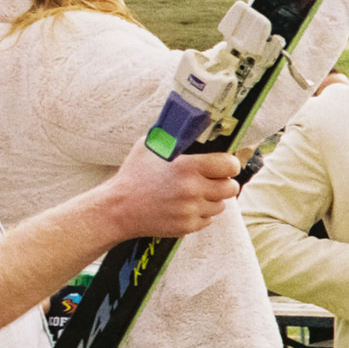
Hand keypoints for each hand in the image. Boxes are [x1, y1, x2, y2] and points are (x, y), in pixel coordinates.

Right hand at [99, 139, 240, 239]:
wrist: (117, 209)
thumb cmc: (134, 175)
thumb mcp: (149, 147)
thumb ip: (173, 136)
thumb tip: (191, 121)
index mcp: (188, 167)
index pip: (230, 165)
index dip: (229, 164)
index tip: (223, 165)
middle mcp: (193, 189)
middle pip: (231, 187)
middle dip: (224, 182)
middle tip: (212, 180)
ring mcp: (190, 210)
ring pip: (221, 205)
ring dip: (213, 198)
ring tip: (195, 193)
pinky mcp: (187, 226)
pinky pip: (209, 219)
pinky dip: (202, 213)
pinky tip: (186, 206)